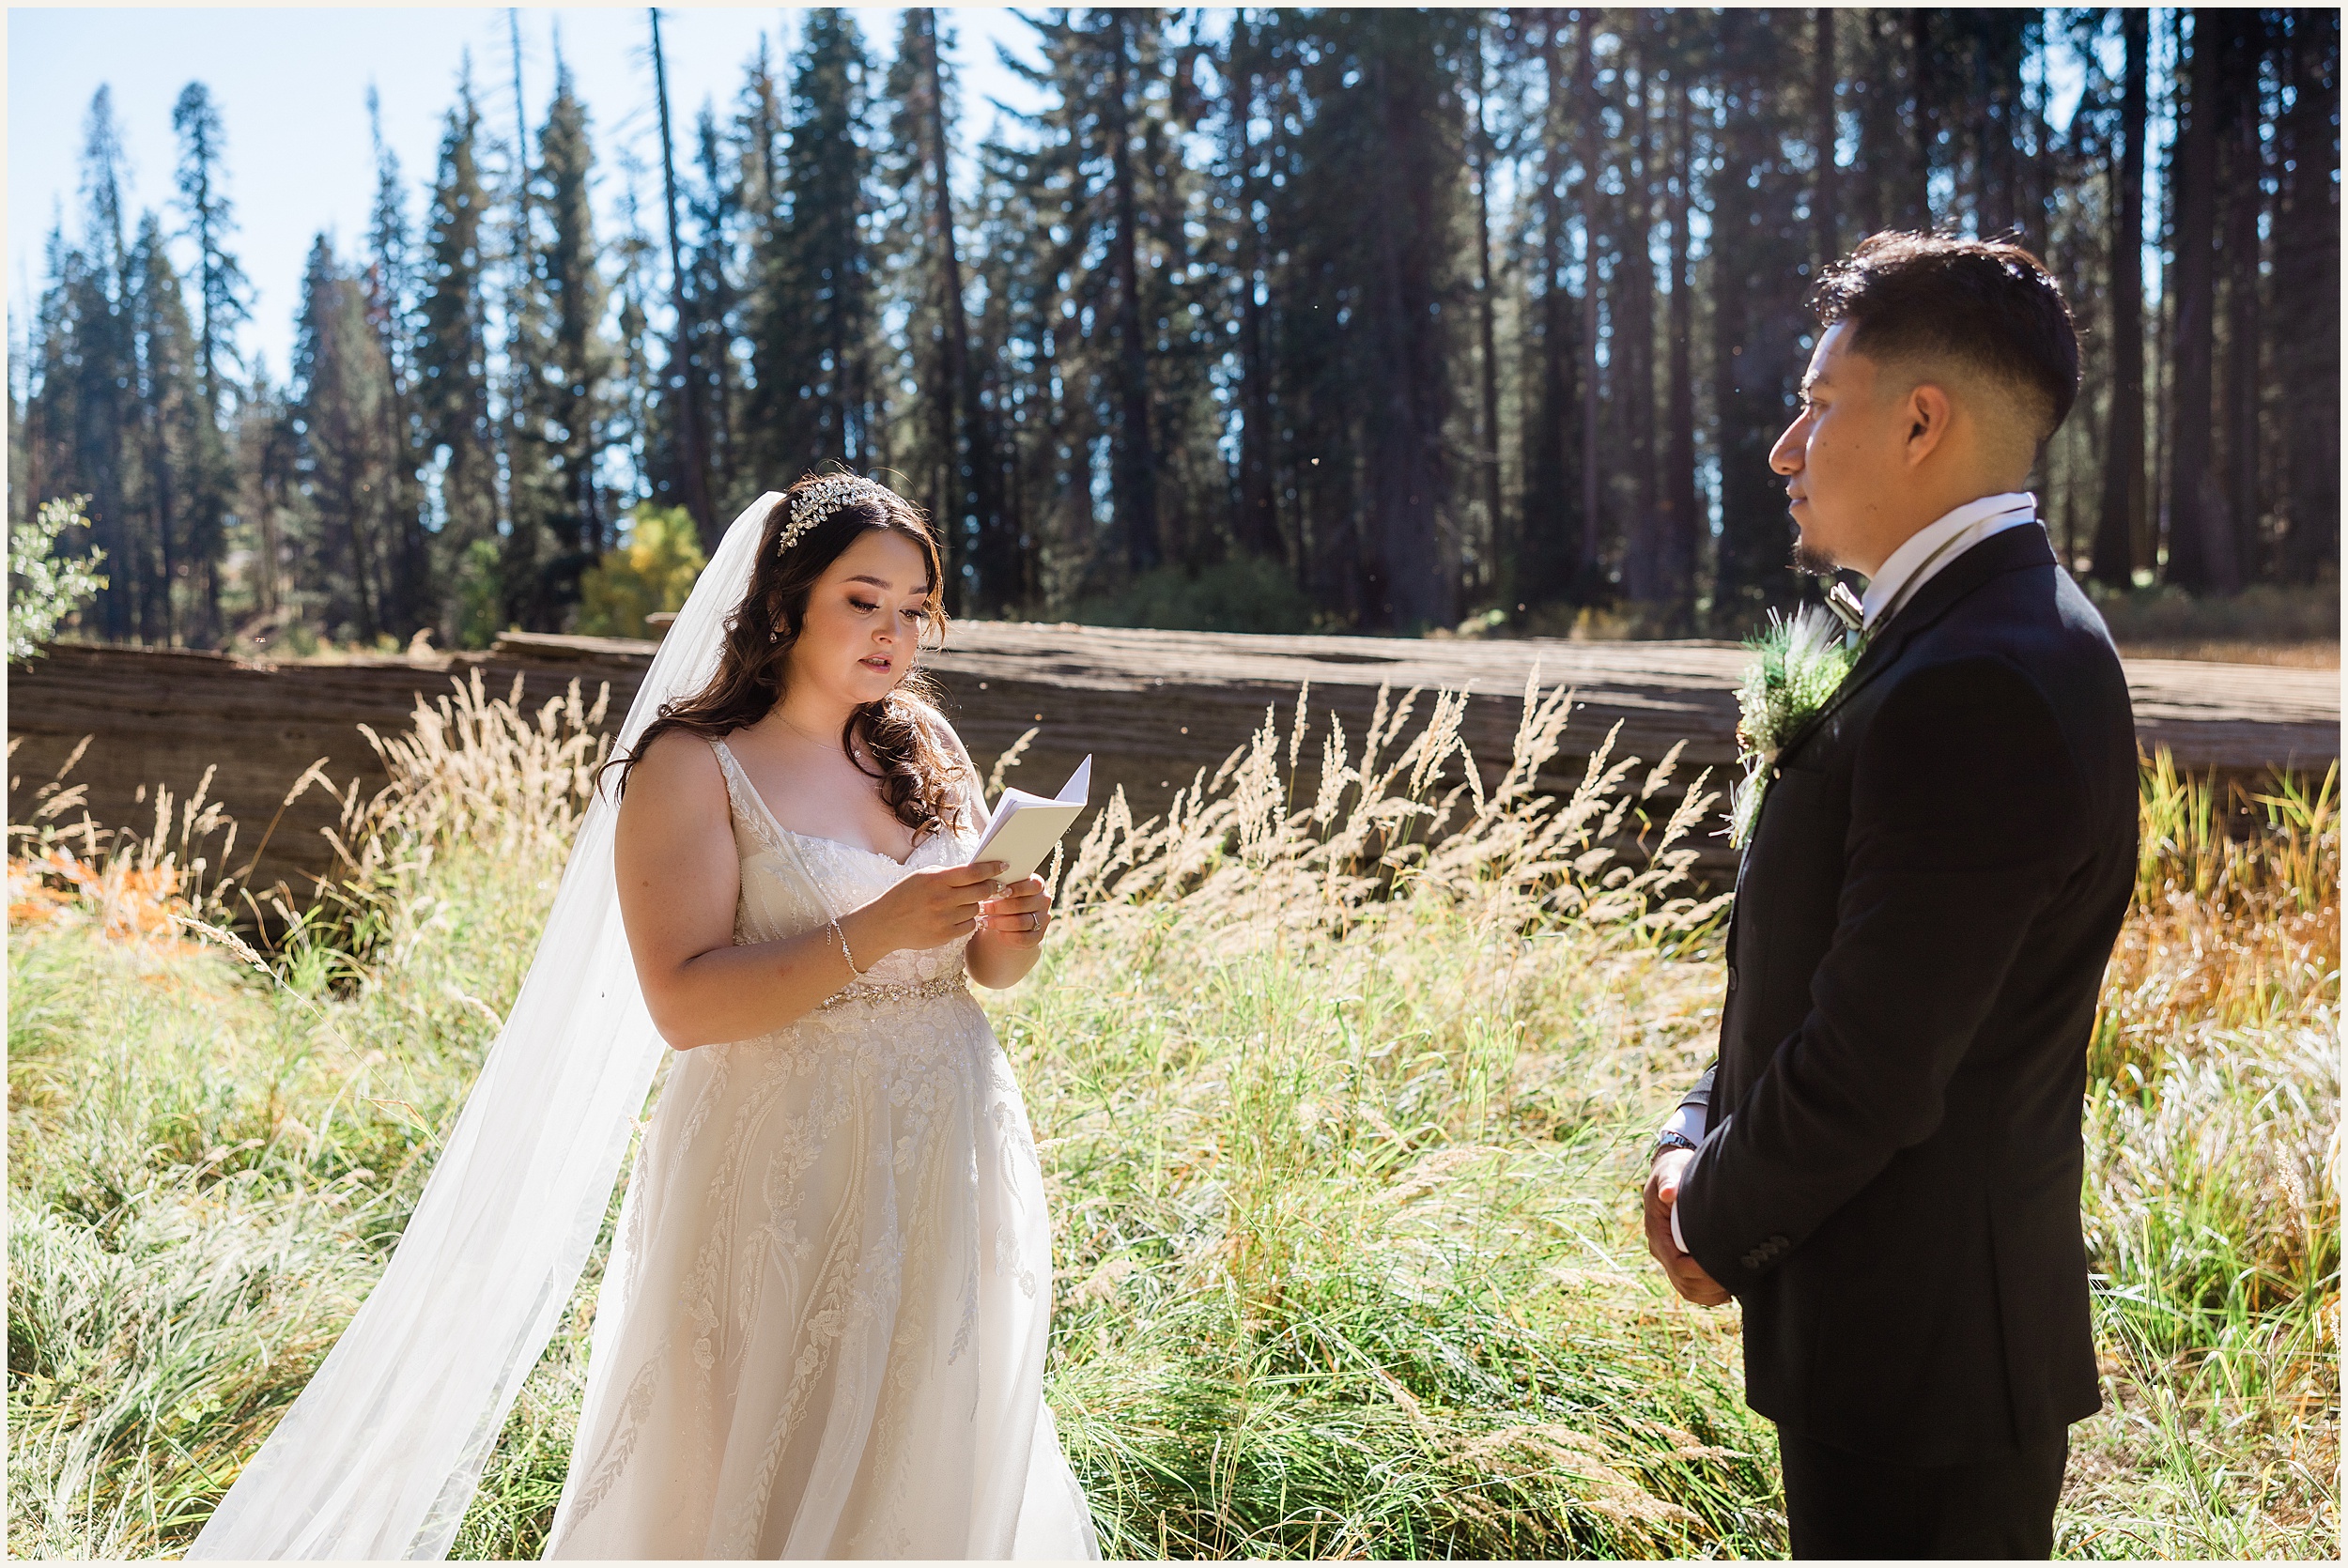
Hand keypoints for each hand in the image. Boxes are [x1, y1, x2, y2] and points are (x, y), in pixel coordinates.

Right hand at [851, 860, 1006, 958]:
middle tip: (999, 885)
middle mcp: (942, 899)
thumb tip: (977, 871)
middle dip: (994, 887)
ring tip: (963, 902)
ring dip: (975, 904)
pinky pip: (969, 926)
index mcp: (937, 880)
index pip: (973, 872)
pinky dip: (968, 920)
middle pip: (982, 891)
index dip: (992, 868)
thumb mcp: (923, 876)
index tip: (1004, 865)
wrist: (885, 923)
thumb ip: (949, 873)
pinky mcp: (945, 935)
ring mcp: (944, 919)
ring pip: (976, 909)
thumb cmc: (906, 894)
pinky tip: (957, 916)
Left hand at [976, 875, 1052, 947]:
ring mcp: (1042, 920)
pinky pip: (1021, 938)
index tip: (998, 891)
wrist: (1008, 919)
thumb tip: (987, 884)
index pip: (1032, 885)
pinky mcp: (1037, 937)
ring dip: (998, 922)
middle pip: (1021, 904)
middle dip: (998, 907)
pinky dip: (1006, 935)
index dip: (1015, 888)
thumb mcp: (1004, 888)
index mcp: (1038, 885)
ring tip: (983, 921)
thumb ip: (1000, 884)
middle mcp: (1043, 901)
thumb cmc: (1004, 898)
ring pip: (1020, 922)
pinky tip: (995, 932)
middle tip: (981, 907)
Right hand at [1643, 1149, 1731, 1306]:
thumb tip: (1668, 1193)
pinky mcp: (1679, 1258)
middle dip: (1708, 1286)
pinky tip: (1726, 1291)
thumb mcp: (1670, 1171)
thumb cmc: (1673, 1171)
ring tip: (1734, 1288)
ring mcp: (1669, 1255)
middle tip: (1736, 1280)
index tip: (1723, 1265)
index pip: (1676, 1264)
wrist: (1670, 1173)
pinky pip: (1690, 1285)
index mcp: (1656, 1231)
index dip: (1700, 1271)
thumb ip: (1669, 1181)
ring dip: (1709, 1294)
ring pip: (1686, 1288)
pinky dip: (1707, 1294)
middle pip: (1682, 1282)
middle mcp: (1660, 1248)